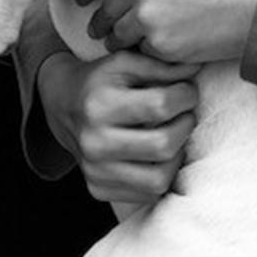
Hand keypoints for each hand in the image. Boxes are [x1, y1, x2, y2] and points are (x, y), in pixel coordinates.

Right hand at [37, 50, 198, 205]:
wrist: (61, 105)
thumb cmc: (100, 81)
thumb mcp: (125, 62)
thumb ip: (161, 65)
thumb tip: (195, 71)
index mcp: (99, 105)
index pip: (161, 105)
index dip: (186, 96)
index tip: (186, 92)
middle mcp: (94, 142)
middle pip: (163, 146)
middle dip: (185, 126)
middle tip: (184, 114)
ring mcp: (94, 171)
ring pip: (159, 179)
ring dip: (177, 156)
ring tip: (173, 136)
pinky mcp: (98, 189)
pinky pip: (147, 194)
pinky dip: (161, 174)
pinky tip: (156, 155)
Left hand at [76, 0, 256, 62]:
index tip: (83, 1)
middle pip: (104, 11)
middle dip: (102, 24)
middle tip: (102, 32)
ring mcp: (146, 18)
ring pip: (118, 37)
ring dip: (123, 42)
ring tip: (136, 43)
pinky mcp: (160, 45)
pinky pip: (144, 53)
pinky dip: (152, 53)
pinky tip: (168, 47)